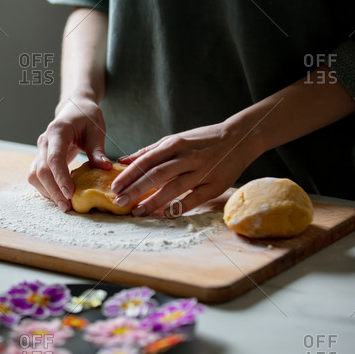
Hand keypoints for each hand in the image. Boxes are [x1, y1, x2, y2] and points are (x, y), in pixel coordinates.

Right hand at [28, 96, 111, 211]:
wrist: (74, 109)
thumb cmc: (87, 117)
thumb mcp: (96, 129)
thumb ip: (98, 149)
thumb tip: (104, 168)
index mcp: (57, 131)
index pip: (54, 157)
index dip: (60, 177)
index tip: (70, 193)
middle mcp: (44, 141)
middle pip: (40, 170)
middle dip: (53, 190)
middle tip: (67, 207)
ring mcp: (40, 150)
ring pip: (34, 176)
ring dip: (47, 192)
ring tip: (64, 205)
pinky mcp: (41, 159)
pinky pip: (37, 177)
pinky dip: (47, 189)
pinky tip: (60, 196)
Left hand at [111, 119, 260, 216]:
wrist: (240, 138)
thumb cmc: (202, 140)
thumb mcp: (175, 139)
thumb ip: (149, 151)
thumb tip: (122, 160)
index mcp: (175, 143)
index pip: (147, 160)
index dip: (129, 174)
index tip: (114, 187)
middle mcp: (187, 157)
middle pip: (157, 175)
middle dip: (136, 190)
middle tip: (120, 202)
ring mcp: (202, 171)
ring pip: (173, 188)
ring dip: (153, 202)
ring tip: (137, 212)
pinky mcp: (215, 185)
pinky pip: (194, 199)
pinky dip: (178, 207)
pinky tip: (164, 215)